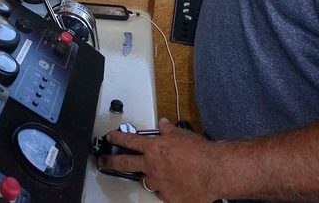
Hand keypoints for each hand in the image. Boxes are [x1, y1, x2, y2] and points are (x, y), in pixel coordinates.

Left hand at [98, 118, 217, 201]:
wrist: (214, 171)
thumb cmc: (200, 151)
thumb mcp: (182, 134)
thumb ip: (169, 131)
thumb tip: (163, 124)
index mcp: (154, 148)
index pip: (129, 141)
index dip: (117, 138)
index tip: (110, 138)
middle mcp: (152, 166)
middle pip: (125, 163)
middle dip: (111, 162)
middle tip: (103, 161)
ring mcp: (159, 184)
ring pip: (148, 181)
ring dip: (152, 177)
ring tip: (164, 175)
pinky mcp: (169, 198)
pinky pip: (164, 194)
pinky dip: (169, 189)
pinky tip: (179, 185)